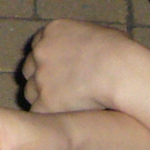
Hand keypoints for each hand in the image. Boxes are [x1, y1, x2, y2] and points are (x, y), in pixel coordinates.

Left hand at [21, 18, 149, 113]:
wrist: (118, 71)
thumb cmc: (119, 51)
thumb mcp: (100, 33)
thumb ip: (84, 41)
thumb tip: (93, 49)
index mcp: (53, 31)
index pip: (38, 46)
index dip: (48, 60)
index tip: (58, 70)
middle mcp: (40, 51)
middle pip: (29, 68)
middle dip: (41, 79)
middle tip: (58, 91)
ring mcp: (40, 77)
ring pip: (30, 92)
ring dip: (42, 99)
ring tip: (62, 107)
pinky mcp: (44, 102)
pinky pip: (38, 112)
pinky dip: (48, 116)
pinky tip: (62, 119)